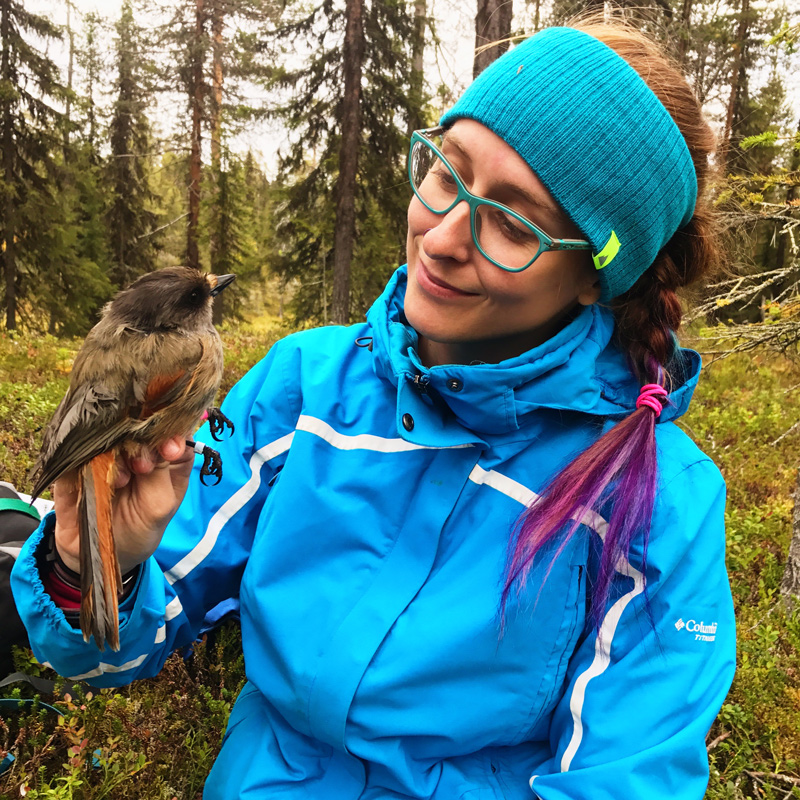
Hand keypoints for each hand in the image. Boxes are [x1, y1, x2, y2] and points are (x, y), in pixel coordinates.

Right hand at [53, 436, 194, 574]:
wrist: (100, 551)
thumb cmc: (140, 527)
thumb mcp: (159, 506)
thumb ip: (163, 473)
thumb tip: (167, 441)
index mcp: (165, 457)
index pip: (172, 431)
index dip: (172, 434)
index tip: (169, 450)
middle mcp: (136, 449)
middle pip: (139, 428)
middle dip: (143, 446)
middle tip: (142, 467)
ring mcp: (106, 453)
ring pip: (108, 436)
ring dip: (116, 456)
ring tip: (120, 482)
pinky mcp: (76, 463)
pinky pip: (77, 452)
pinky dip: (86, 462)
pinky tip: (92, 477)